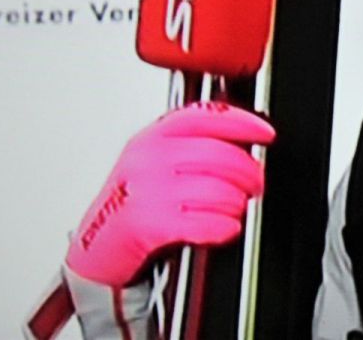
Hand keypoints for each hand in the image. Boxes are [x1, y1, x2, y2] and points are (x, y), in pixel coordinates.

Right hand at [65, 101, 274, 286]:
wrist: (97, 246)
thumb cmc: (132, 203)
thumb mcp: (154, 163)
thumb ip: (191, 145)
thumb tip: (242, 139)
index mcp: (152, 138)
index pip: (204, 116)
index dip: (241, 122)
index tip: (265, 133)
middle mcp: (148, 159)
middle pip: (218, 154)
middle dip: (249, 171)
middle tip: (257, 184)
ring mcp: (147, 190)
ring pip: (216, 189)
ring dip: (237, 203)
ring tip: (236, 209)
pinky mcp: (148, 223)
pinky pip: (203, 221)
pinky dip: (223, 226)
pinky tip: (226, 227)